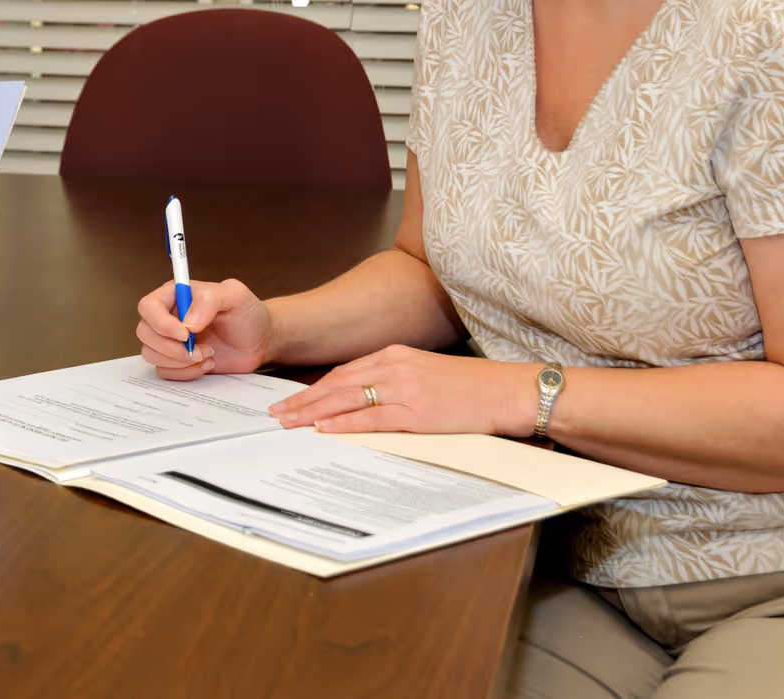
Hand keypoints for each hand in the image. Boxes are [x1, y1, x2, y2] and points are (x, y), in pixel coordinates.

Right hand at [136, 278, 274, 379]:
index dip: (161, 323)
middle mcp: (168, 317)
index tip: (184, 334)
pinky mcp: (176, 360)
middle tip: (199, 349)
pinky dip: (186, 372)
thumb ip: (209, 300)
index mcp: (175, 295)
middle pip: (145, 333)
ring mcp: (170, 340)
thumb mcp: (235, 296)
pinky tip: (207, 363)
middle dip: (171, 347)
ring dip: (180, 361)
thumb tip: (187, 322)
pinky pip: (164, 371)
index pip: (148, 306)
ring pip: (151, 354)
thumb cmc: (247, 314)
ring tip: (207, 354)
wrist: (259, 340)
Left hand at [269, 345, 540, 435]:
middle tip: (277, 411)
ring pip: (346, 399)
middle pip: (336, 383)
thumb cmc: (472, 386)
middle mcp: (395, 366)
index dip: (315, 387)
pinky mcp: (417, 411)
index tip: (293, 397)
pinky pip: (371, 418)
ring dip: (313, 412)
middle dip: (303, 399)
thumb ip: (396, 378)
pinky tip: (324, 430)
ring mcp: (404, 388)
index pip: (344, 371)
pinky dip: (344, 423)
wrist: (507, 391)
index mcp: (396, 354)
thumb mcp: (426, 371)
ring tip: (289, 422)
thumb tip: (366, 397)